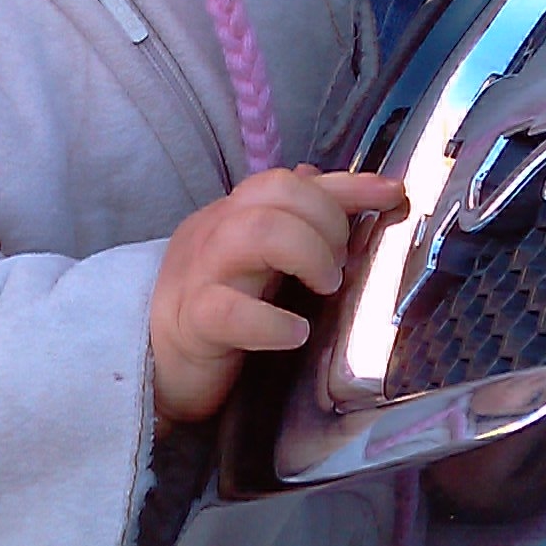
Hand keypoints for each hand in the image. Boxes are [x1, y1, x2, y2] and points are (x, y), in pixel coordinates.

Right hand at [149, 165, 406, 426]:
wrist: (153, 367)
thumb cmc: (212, 313)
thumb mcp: (255, 262)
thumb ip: (288, 222)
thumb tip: (316, 178)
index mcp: (231, 217)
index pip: (288, 182)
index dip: (346, 185)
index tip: (392, 193)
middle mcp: (215, 234)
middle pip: (274, 194)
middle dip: (325, 222)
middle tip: (338, 269)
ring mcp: (199, 276)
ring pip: (255, 234)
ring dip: (307, 254)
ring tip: (325, 288)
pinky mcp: (192, 324)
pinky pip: (229, 310)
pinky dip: (272, 321)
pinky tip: (296, 334)